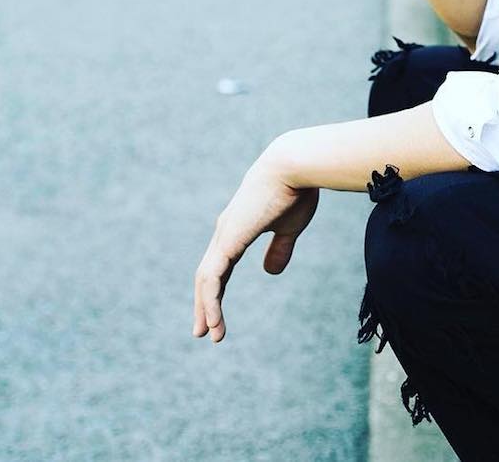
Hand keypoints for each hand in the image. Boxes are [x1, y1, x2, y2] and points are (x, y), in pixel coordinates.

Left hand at [193, 152, 320, 343]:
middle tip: (202, 331)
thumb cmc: (296, 190)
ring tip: (209, 334)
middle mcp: (226, 231)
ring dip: (206, 308)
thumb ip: (280, 248)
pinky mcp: (229, 239)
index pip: (220, 266)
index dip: (217, 291)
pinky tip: (213, 319)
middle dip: (204, 304)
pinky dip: (210, 300)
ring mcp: (225, 235)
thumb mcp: (289, 226)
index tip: (216, 316)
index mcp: (238, 228)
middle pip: (208, 275)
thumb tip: (269, 272)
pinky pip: (212, 277)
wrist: (294, 165)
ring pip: (206, 279)